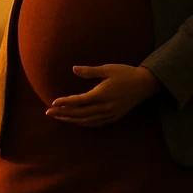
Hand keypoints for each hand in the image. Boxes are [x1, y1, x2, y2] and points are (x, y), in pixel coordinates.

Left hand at [46, 64, 160, 126]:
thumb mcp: (108, 69)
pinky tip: (75, 121)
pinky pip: (95, 123)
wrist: (144, 84)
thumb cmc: (125, 73)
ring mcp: (109, 114)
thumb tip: (73, 69)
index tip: (53, 102)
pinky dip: (83, 123)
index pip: (78, 101)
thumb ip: (89, 71)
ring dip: (71, 120)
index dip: (65, 103)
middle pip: (79, 113)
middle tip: (48, 112)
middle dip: (63, 113)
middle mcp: (104, 107)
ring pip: (86, 120)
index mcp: (101, 94)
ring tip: (58, 117)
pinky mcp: (113, 117)